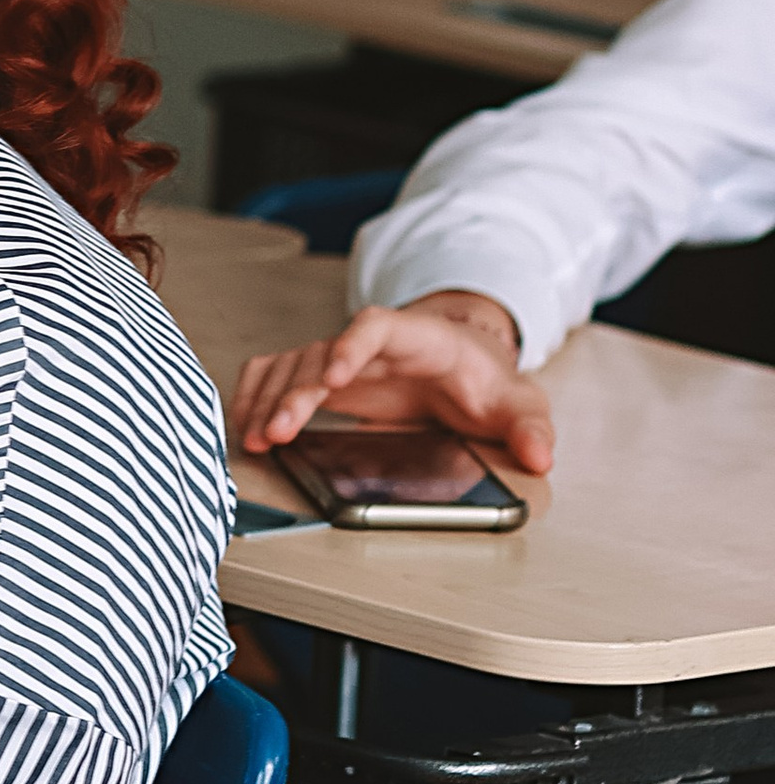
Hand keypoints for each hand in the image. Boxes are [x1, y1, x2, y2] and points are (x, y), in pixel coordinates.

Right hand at [233, 289, 553, 475]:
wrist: (462, 363)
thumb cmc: (484, 381)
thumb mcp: (519, 403)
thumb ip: (531, 428)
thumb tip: (540, 456)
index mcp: (417, 340)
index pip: (376, 327)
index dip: (350, 347)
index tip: (334, 378)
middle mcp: (368, 345)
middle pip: (319, 355)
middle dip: (295, 394)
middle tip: (279, 431)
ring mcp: (339, 358)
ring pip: (288, 366)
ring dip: (267, 399)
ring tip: (255, 439)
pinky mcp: (320, 377)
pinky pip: (273, 375)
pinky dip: (253, 396)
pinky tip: (244, 427)